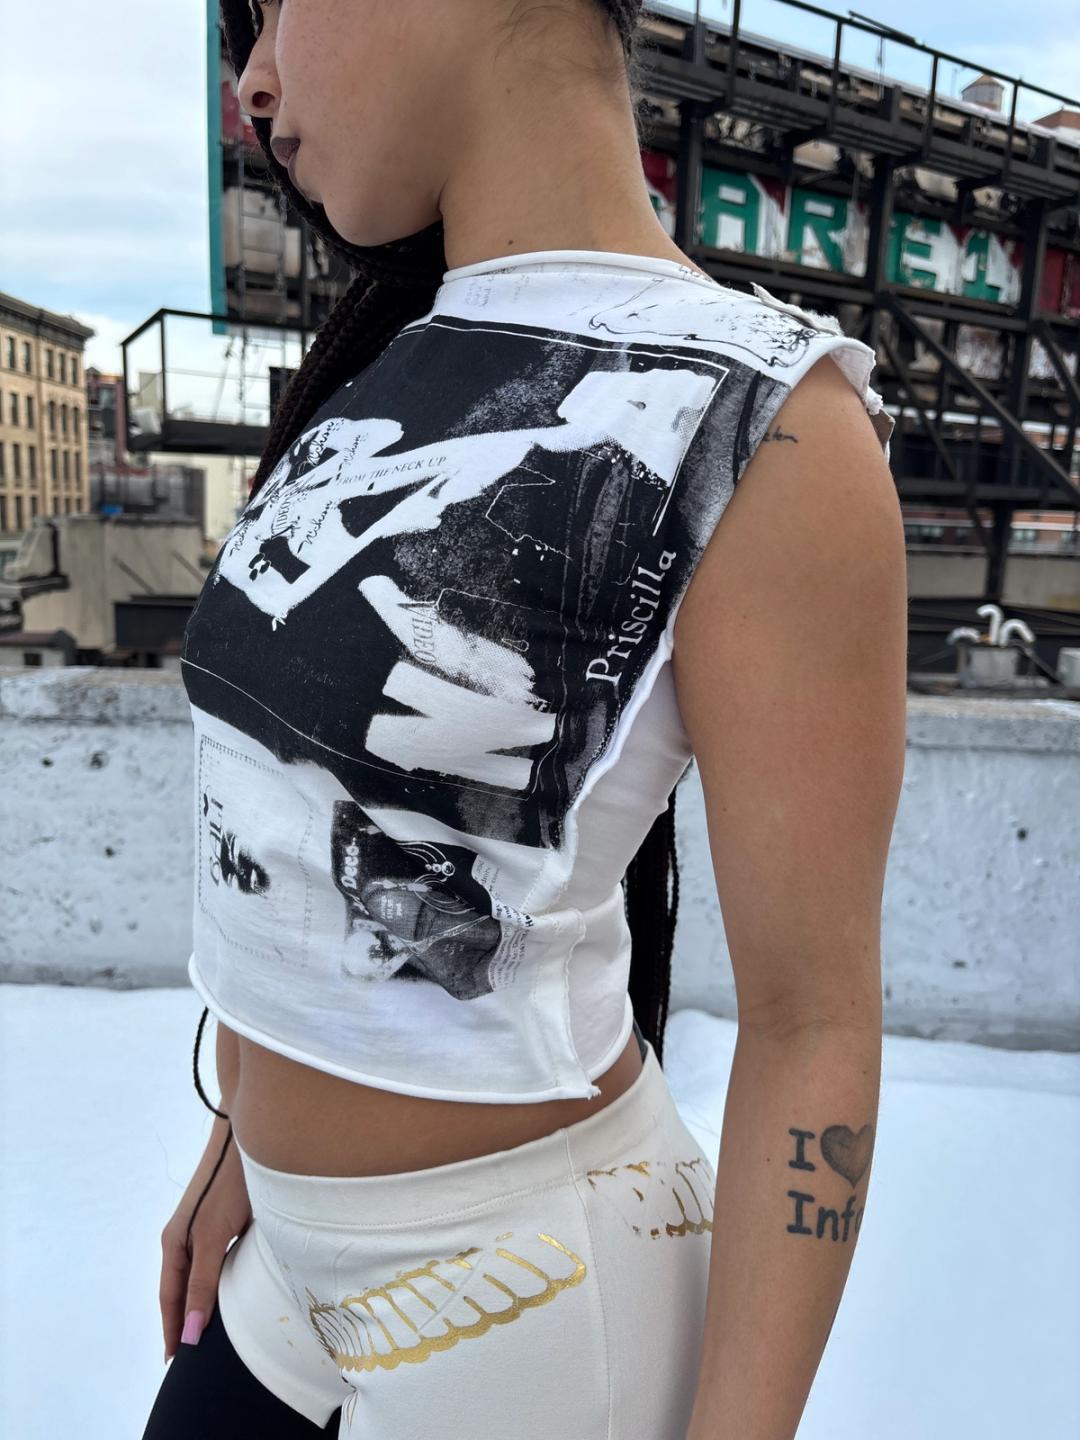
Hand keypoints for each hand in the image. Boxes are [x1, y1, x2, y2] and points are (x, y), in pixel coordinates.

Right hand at [159, 1114, 251, 1361]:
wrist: (248, 1133)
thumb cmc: (232, 1182)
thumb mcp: (215, 1235)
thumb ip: (203, 1281)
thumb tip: (191, 1332)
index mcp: (175, 1243)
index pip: (171, 1298)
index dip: (174, 1330)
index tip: (176, 1363)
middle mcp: (185, 1236)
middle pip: (182, 1289)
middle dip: (185, 1321)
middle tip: (192, 1357)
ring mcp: (204, 1226)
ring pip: (201, 1274)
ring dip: (203, 1301)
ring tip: (210, 1332)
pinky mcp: (225, 1217)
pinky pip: (218, 1259)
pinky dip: (220, 1280)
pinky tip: (232, 1289)